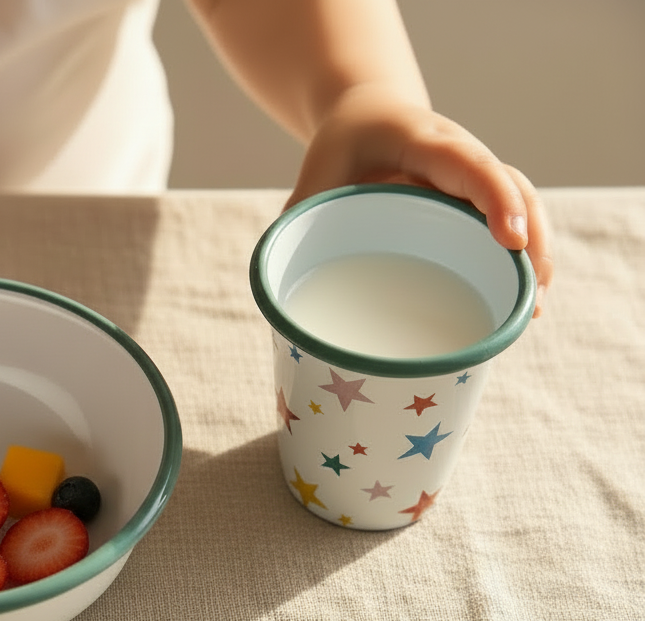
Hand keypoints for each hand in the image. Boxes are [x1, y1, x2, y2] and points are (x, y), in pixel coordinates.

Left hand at [286, 85, 552, 314]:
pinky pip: (512, 216)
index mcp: (419, 139)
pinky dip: (523, 255)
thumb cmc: (339, 151)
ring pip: (521, 203)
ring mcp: (474, 172)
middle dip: (529, 239)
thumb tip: (278, 290)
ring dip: (533, 253)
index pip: (466, 164)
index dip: (494, 198)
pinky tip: (524, 301)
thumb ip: (298, 224)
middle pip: (509, 187)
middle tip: (529, 298)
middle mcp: (458, 152)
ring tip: (530, 310)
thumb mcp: (313, 182)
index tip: (511, 239)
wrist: (366, 117)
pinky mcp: (477, 195)